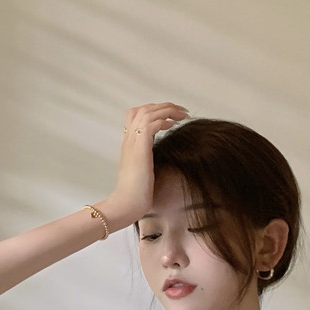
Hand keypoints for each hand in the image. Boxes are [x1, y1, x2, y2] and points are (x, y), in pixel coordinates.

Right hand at [104, 102, 188, 224]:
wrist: (126, 203)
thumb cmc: (135, 194)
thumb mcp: (142, 172)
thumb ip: (147, 161)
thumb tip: (159, 160)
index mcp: (129, 144)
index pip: (136, 115)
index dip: (154, 111)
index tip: (171, 117)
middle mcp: (129, 139)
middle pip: (143, 109)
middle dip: (164, 106)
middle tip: (181, 111)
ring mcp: (133, 142)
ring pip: (148, 112)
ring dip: (168, 110)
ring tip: (182, 114)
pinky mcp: (140, 147)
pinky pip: (152, 123)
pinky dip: (164, 120)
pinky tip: (174, 125)